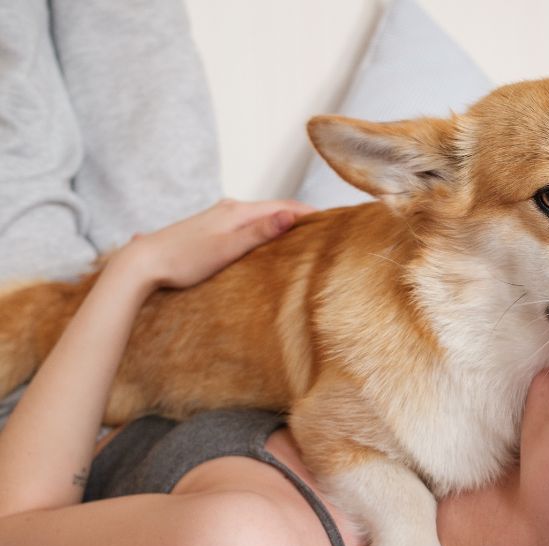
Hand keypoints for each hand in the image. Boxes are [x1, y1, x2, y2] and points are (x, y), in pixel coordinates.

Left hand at [115, 199, 314, 289]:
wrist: (143, 263)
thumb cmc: (183, 260)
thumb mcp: (226, 249)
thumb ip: (259, 232)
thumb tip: (290, 215)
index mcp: (236, 211)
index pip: (283, 206)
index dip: (308, 213)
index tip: (333, 221)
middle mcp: (228, 209)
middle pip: (273, 209)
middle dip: (298, 217)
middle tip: (324, 229)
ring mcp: (218, 218)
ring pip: (259, 217)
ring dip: (281, 223)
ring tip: (301, 236)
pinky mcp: (210, 230)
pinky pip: (247, 226)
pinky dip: (265, 230)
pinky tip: (267, 242)